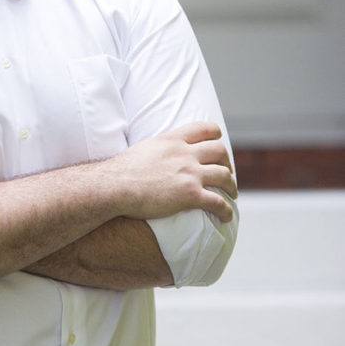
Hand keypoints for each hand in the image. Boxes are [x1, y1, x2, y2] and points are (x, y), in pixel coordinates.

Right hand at [111, 121, 237, 222]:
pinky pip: (218, 202)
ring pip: (224, 175)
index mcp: (173, 140)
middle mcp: (185, 153)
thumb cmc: (122, 171)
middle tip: (227, 173)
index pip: (204, 128)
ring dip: (231, 186)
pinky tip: (226, 217)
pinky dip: (226, 210)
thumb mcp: (144, 148)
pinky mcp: (190, 194)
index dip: (216, 135)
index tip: (219, 143)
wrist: (114, 186)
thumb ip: (159, 148)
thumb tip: (159, 155)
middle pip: (219, 150)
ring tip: (232, 194)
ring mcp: (189, 173)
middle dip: (227, 162)